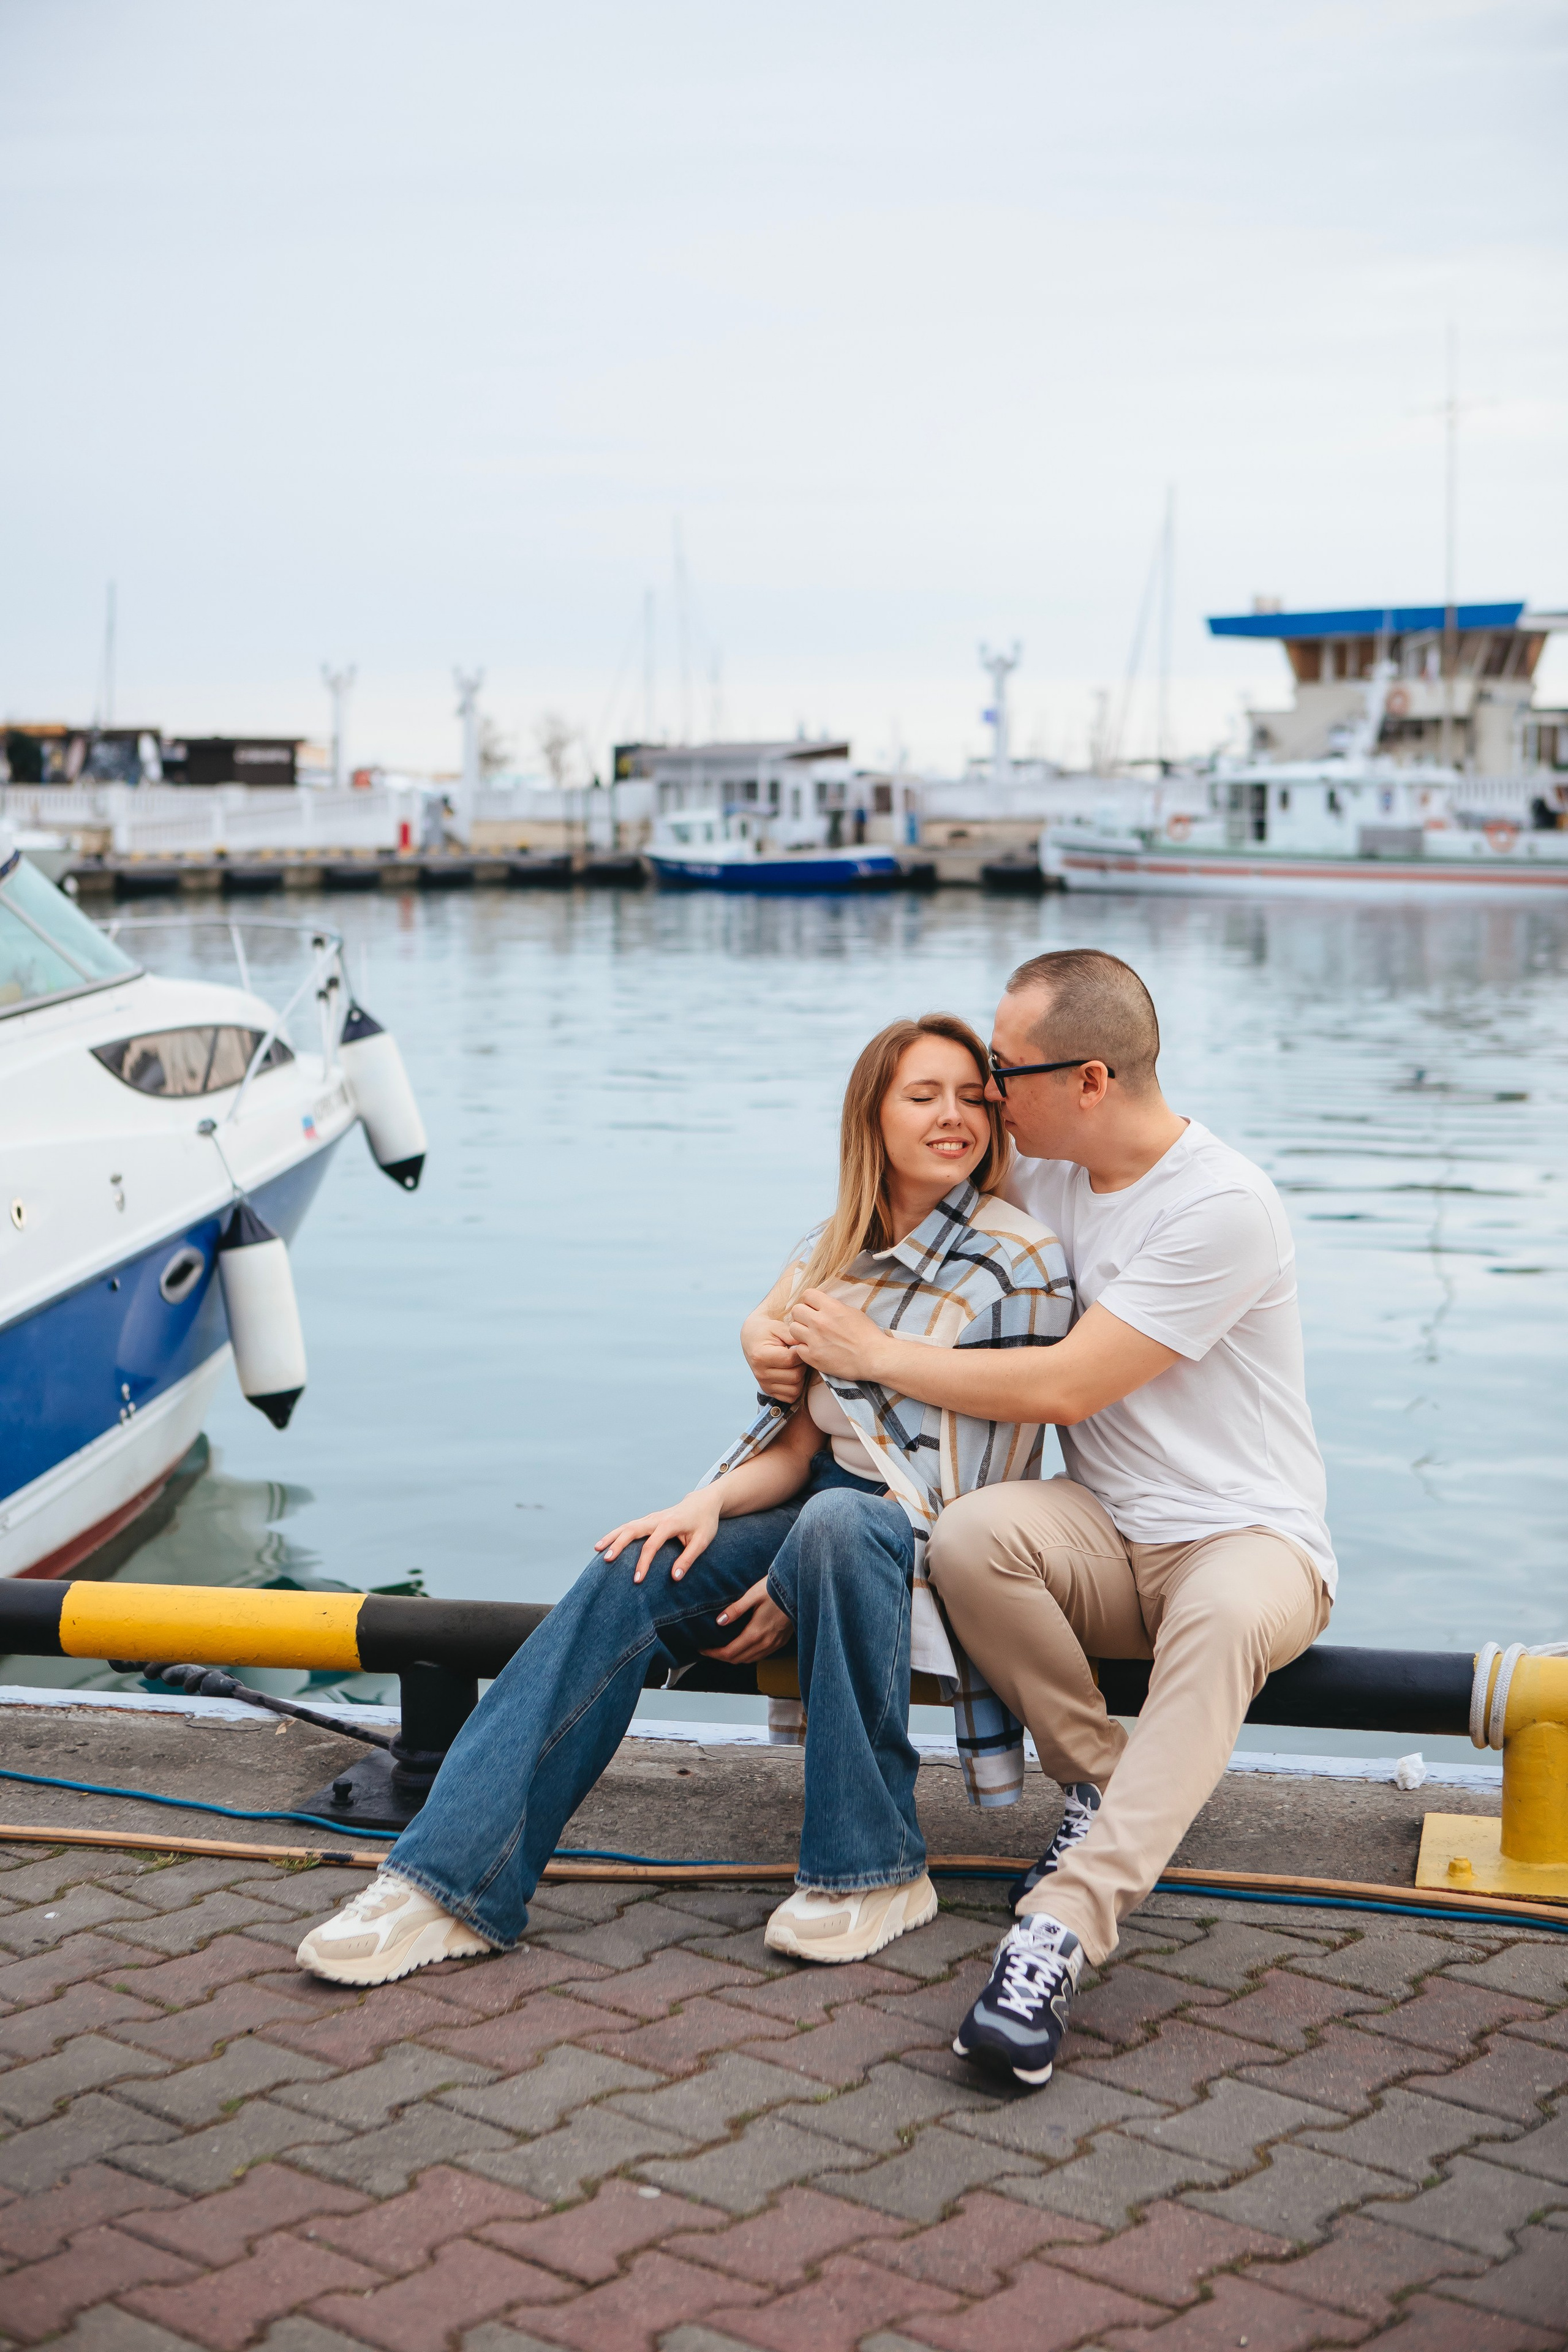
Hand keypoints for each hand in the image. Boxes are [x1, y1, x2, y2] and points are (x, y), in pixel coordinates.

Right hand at [595, 1491, 721, 1582]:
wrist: (703, 1503)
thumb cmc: (704, 1523)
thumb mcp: (702, 1542)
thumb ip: (688, 1559)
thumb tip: (675, 1578)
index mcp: (670, 1524)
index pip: (652, 1545)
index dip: (643, 1563)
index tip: (637, 1580)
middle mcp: (657, 1518)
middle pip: (632, 1530)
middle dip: (618, 1544)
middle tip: (606, 1559)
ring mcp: (651, 1517)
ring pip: (627, 1526)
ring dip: (612, 1537)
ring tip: (597, 1549)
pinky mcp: (648, 1519)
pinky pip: (629, 1526)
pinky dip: (616, 1534)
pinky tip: (607, 1544)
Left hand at [700, 1578, 792, 1664]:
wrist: (801, 1590)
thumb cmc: (777, 1589)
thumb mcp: (753, 1595)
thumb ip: (735, 1610)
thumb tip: (719, 1622)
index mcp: (755, 1633)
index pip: (729, 1653)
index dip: (713, 1653)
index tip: (702, 1649)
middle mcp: (765, 1643)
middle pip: (738, 1659)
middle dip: (721, 1657)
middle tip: (709, 1649)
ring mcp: (774, 1644)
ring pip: (750, 1660)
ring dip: (735, 1658)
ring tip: (723, 1649)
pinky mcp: (781, 1641)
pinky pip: (761, 1656)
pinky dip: (748, 1655)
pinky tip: (744, 1646)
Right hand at [741, 1310, 804, 1404]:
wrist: (752, 1338)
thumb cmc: (766, 1331)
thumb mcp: (777, 1327)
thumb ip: (793, 1335)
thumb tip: (807, 1345)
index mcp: (761, 1357)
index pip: (790, 1360)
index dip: (801, 1353)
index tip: (800, 1346)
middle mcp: (761, 1373)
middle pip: (795, 1376)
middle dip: (802, 1365)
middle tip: (800, 1355)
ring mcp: (764, 1384)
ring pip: (795, 1389)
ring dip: (801, 1377)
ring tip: (796, 1364)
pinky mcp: (768, 1391)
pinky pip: (790, 1397)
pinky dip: (796, 1388)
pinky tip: (793, 1374)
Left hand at [785, 1289, 891, 1382]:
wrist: (874, 1357)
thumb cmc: (867, 1334)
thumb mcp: (852, 1312)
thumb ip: (832, 1307)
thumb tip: (820, 1305)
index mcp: (831, 1307)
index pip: (807, 1294)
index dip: (810, 1301)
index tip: (814, 1307)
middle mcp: (819, 1322)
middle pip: (796, 1310)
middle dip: (802, 1315)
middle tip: (810, 1322)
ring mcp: (814, 1340)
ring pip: (793, 1329)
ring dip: (801, 1331)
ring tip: (811, 1336)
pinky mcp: (813, 1357)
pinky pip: (798, 1348)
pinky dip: (805, 1349)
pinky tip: (816, 1350)